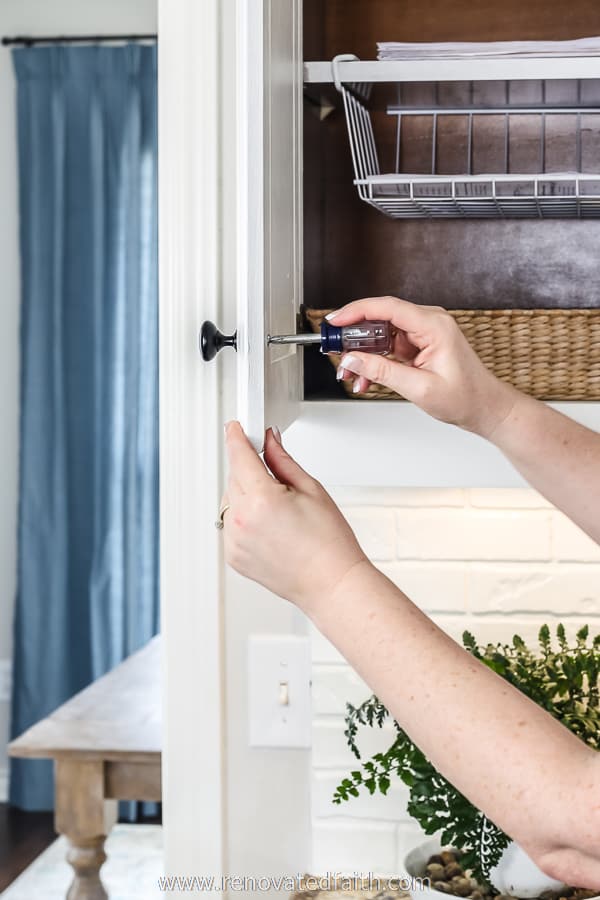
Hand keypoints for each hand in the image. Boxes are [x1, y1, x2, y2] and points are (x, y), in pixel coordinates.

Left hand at [221, 422, 367, 610]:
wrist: (331, 583)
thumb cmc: (329, 543)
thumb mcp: (311, 489)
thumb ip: (282, 460)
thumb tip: (270, 441)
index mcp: (261, 499)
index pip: (239, 455)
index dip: (237, 437)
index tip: (235, 428)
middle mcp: (242, 521)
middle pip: (233, 477)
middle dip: (250, 471)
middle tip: (279, 482)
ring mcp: (234, 541)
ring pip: (230, 501)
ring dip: (246, 496)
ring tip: (280, 512)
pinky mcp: (233, 556)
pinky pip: (231, 524)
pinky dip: (244, 519)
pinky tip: (271, 528)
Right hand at [331, 296, 516, 437]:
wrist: (485, 408)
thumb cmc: (466, 397)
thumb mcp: (419, 388)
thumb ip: (382, 371)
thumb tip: (352, 359)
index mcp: (434, 326)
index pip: (387, 308)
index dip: (356, 311)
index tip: (335, 321)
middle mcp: (429, 323)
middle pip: (380, 318)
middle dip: (354, 337)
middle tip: (334, 351)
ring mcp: (424, 333)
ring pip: (381, 334)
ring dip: (362, 353)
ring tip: (349, 373)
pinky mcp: (419, 344)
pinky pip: (388, 346)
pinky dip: (375, 360)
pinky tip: (365, 377)